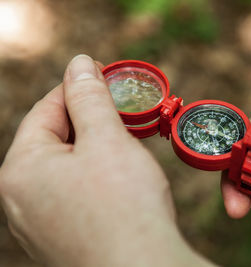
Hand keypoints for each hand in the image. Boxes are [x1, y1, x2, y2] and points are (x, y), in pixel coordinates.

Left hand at [0, 55, 211, 266]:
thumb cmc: (125, 208)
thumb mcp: (108, 140)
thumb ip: (90, 98)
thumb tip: (79, 63)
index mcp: (21, 171)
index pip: (46, 111)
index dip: (76, 88)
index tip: (102, 74)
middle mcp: (21, 201)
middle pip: (54, 141)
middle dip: (89, 121)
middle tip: (122, 110)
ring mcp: (39, 224)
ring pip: (66, 169)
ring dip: (95, 150)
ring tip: (125, 143)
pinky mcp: (61, 239)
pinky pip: (73, 195)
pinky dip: (96, 178)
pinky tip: (120, 180)